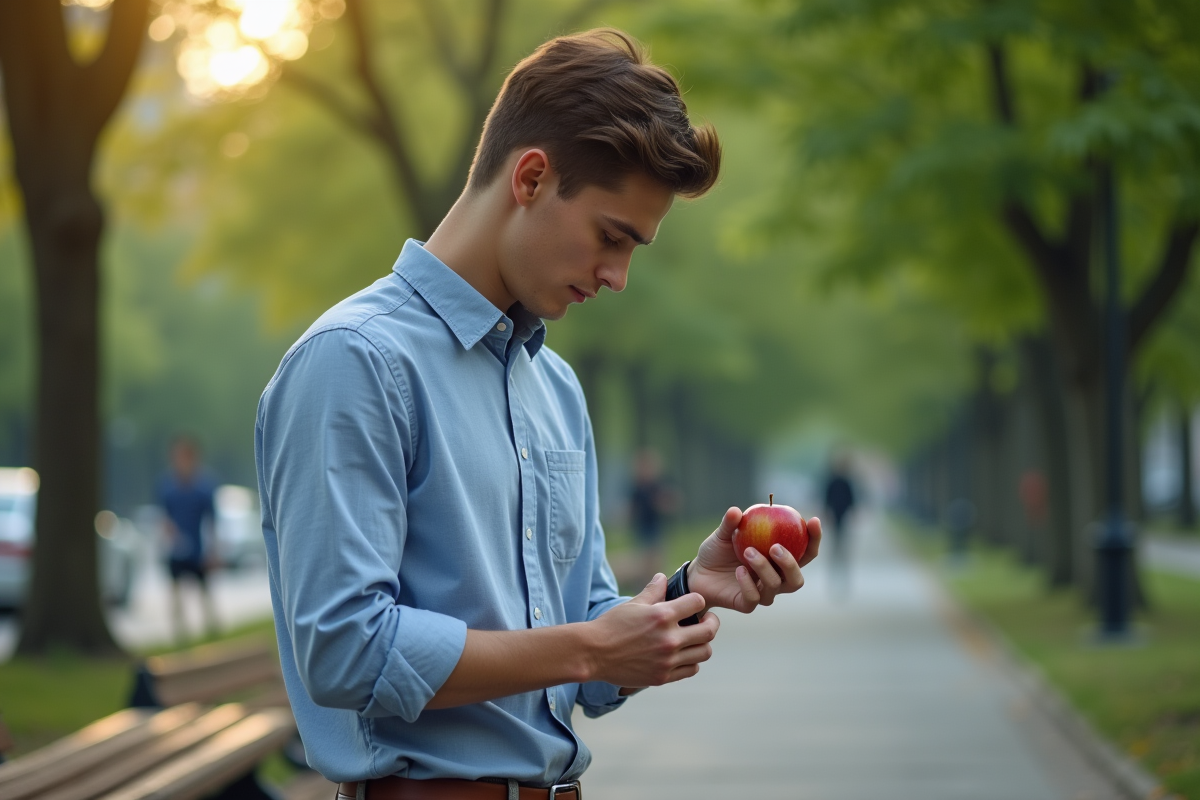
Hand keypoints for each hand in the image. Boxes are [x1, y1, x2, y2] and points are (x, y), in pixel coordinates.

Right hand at [587, 573, 719, 689]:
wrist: (593, 653)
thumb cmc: (611, 625)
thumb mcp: (633, 604)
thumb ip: (653, 591)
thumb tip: (663, 577)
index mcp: (662, 616)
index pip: (698, 602)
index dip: (697, 601)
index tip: (694, 604)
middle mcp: (669, 638)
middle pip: (709, 631)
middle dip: (711, 623)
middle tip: (706, 621)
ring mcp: (667, 660)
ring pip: (704, 652)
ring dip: (703, 644)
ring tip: (694, 639)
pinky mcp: (663, 677)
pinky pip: (691, 669)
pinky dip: (692, 661)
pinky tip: (683, 654)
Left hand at [687, 507, 822, 613]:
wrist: (697, 574)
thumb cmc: (716, 552)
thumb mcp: (723, 534)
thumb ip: (731, 523)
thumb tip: (737, 511)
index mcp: (778, 559)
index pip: (805, 552)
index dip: (814, 539)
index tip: (812, 521)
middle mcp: (775, 578)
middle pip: (797, 578)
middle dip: (791, 563)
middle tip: (776, 546)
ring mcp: (762, 593)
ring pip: (776, 586)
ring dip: (765, 568)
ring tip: (748, 551)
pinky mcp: (747, 604)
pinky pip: (754, 597)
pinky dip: (748, 583)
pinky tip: (739, 570)